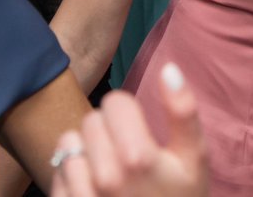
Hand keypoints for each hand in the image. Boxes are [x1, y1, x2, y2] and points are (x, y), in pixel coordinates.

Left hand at [50, 64, 208, 196]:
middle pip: (92, 119)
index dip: (129, 112)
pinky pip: (58, 171)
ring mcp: (81, 196)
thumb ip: (183, 111)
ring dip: (87, 151)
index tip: (140, 131)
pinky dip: (72, 175)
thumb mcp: (194, 160)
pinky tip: (93, 189)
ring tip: (108, 171)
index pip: (114, 102)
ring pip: (70, 142)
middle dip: (108, 131)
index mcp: (138, 157)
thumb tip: (169, 68)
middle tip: (127, 155)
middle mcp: (104, 175)